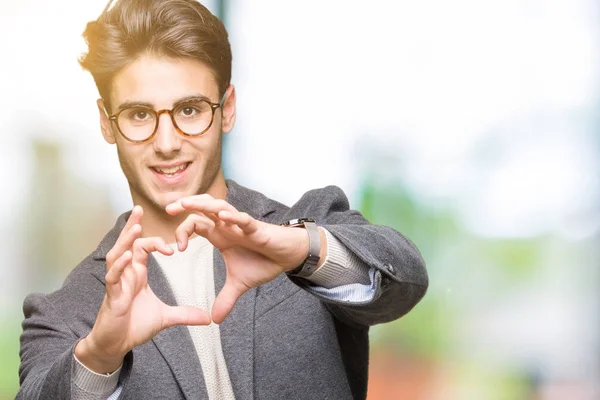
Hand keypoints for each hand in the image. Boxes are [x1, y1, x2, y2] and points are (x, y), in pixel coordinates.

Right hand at [75, 206, 210, 373]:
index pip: (142, 248)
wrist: (116, 345)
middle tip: (140, 208)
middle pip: (127, 244)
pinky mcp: (111, 296)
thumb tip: (207, 318)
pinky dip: (119, 266)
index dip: (154, 241)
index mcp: (136, 274)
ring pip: (117, 255)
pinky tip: (127, 257)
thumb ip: (185, 314)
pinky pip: (113, 277)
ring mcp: (116, 284)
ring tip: (136, 227)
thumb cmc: (134, 326)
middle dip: (132, 227)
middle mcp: (125, 274)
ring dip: (125, 241)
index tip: (172, 246)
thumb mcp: (165, 318)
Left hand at [166, 195, 309, 323]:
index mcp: (219, 235)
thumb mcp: (239, 284)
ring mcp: (240, 225)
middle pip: (202, 208)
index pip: (195, 225)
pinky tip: (221, 215)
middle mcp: (227, 226)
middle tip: (169, 209)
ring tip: (186, 203)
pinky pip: (242, 219)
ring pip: (218, 206)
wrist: (287, 257)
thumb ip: (225, 299)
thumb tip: (215, 320)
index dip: (182, 233)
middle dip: (185, 206)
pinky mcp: (256, 228)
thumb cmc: (263, 261)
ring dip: (202, 204)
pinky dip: (232, 216)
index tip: (177, 250)